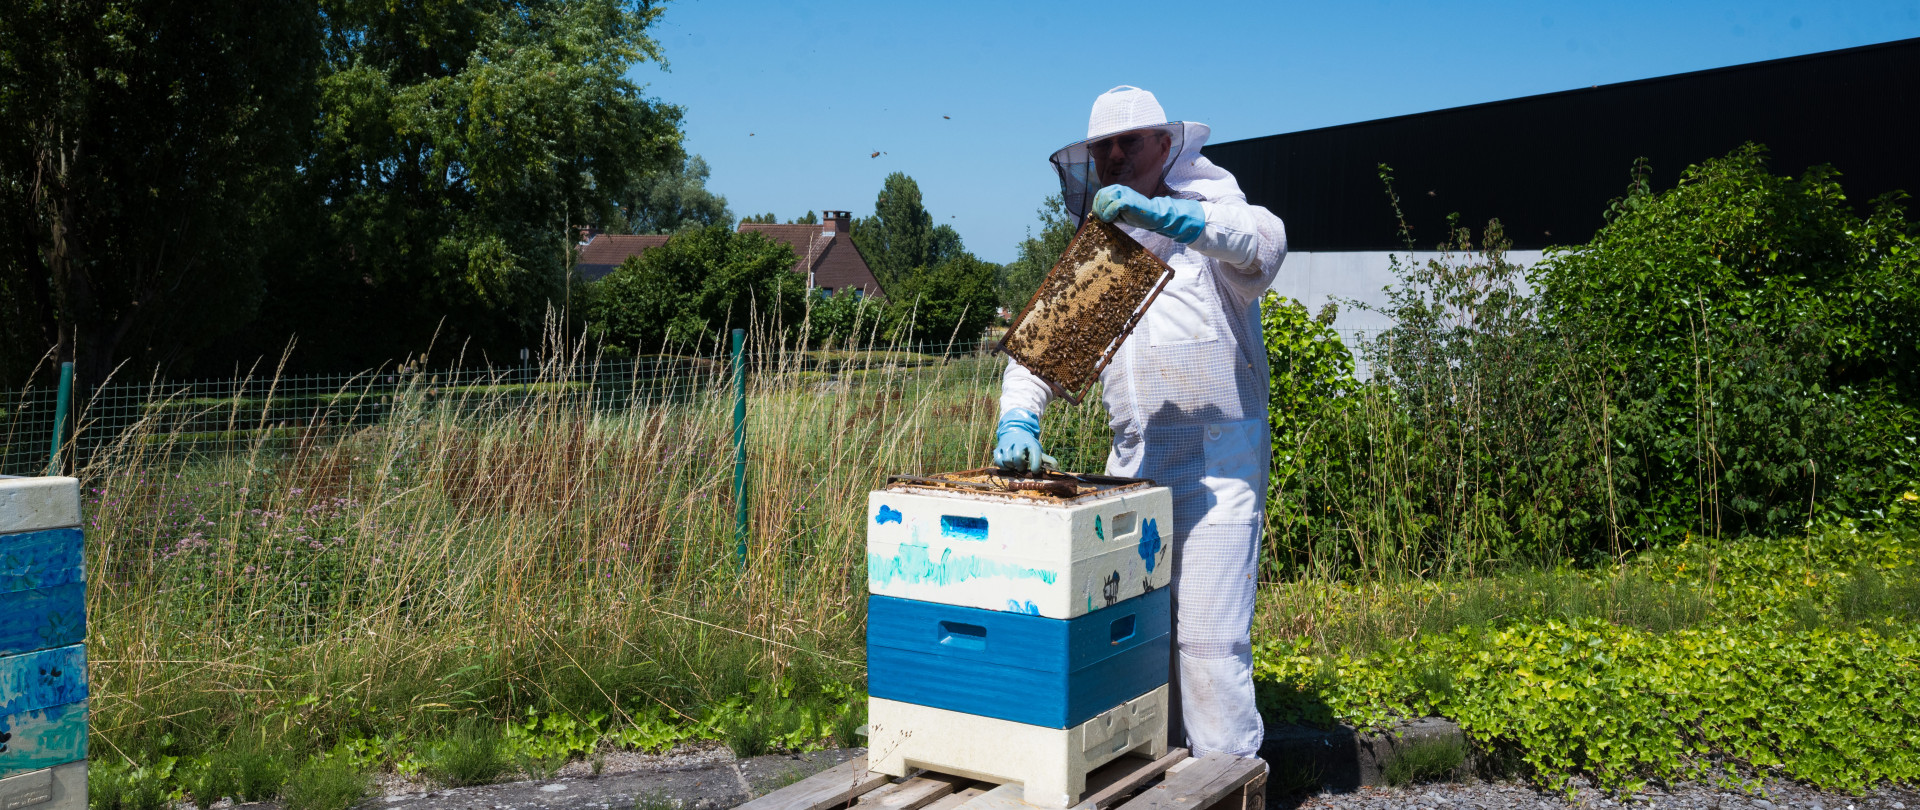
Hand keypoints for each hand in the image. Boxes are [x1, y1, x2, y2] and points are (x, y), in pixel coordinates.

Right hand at [993, 408, 1058, 472]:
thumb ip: (1048, 460)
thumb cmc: (1028, 446)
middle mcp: (1018, 442)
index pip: (1034, 453)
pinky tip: (1008, 466)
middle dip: (1021, 466)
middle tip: (1023, 468)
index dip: (1036, 464)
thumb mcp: (1038, 450)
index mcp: (1030, 443)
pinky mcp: (998, 449)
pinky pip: (998, 460)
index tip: (1036, 471)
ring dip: (1012, 466)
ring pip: (1007, 459)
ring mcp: (1006, 445)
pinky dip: (1003, 466)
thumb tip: (1056, 469)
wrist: (1015, 432)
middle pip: (1018, 456)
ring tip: (1016, 466)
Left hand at [1091, 185, 1205, 243]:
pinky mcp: (1129, 200)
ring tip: (1108, 220)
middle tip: (1103, 220)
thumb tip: (1095, 214)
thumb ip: (1108, 210)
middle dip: (1099, 209)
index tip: (1099, 217)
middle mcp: (1120, 188)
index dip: (1096, 206)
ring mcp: (1125, 193)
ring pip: (1106, 199)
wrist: (1154, 216)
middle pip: (1101, 196)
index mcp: (1116, 189)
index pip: (1100, 194)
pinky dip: (1110, 214)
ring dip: (1104, 211)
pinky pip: (1114, 205)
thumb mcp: (1118, 212)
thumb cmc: (1136, 215)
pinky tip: (1111, 220)